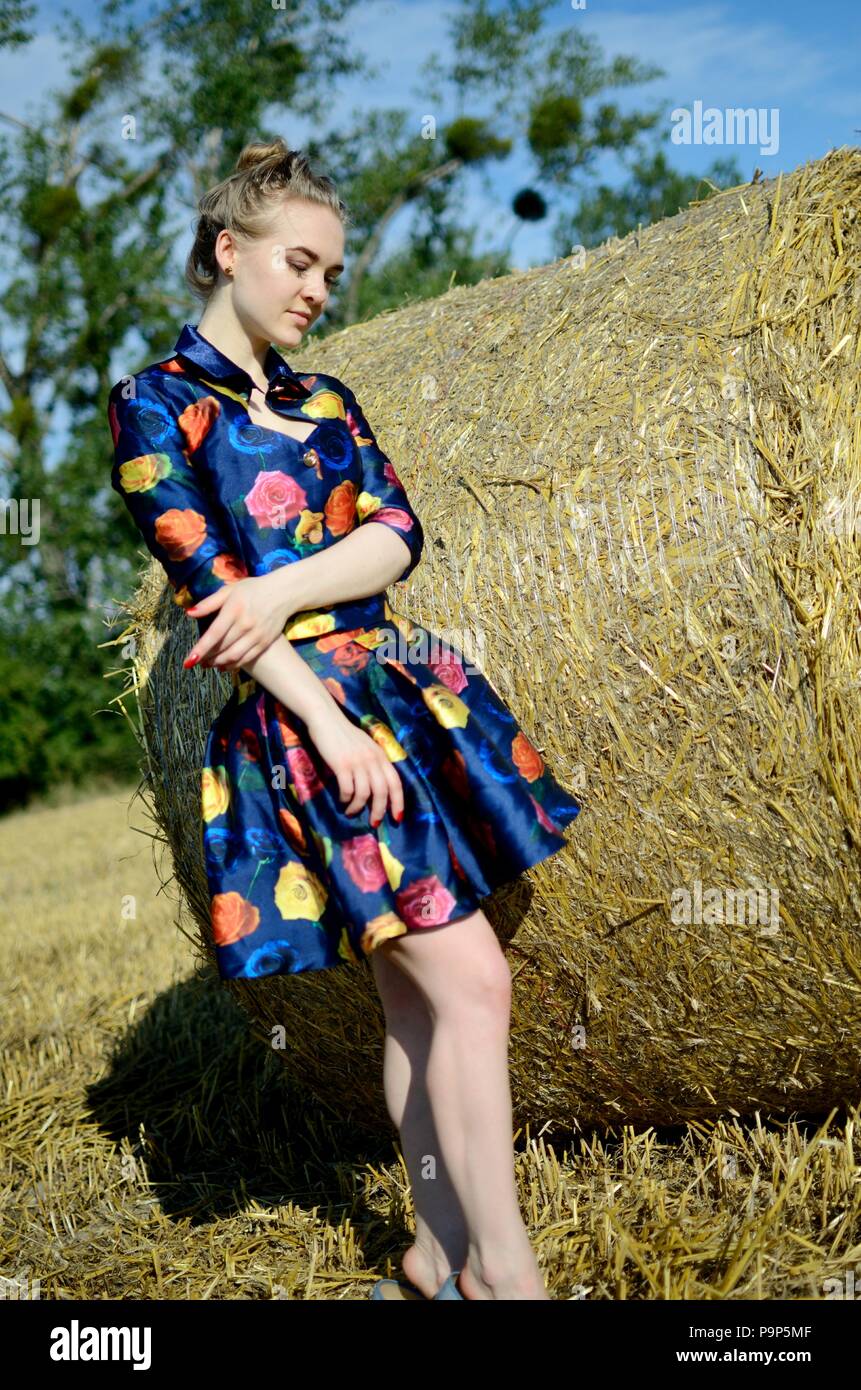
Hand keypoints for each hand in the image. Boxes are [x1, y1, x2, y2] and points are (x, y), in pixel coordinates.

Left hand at [184, 573, 295, 670]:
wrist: (284, 593)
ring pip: (234, 655)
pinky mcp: (265, 642)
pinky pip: (246, 658)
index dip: (201, 649)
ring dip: (218, 663)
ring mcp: (257, 635)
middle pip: (222, 647)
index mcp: (234, 609)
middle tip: (196, 662)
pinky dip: (233, 665)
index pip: (214, 634)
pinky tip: (224, 666)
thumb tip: (189, 613)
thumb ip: (209, 603)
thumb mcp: (230, 590)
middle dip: (206, 658)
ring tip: (208, 665)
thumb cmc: (253, 589)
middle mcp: (246, 624)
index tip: (189, 661)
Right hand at [306, 707, 404, 824]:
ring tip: (351, 812)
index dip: (398, 802)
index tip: (397, 817)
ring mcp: (357, 762)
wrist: (326, 719)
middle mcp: (372, 760)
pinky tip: (342, 800)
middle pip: (382, 792)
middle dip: (379, 811)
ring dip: (358, 807)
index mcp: (381, 756)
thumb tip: (376, 787)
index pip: (395, 782)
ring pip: (364, 793)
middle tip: (374, 822)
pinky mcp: (341, 765)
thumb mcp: (366, 747)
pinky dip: (346, 799)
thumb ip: (373, 762)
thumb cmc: (344, 734)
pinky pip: (347, 789)